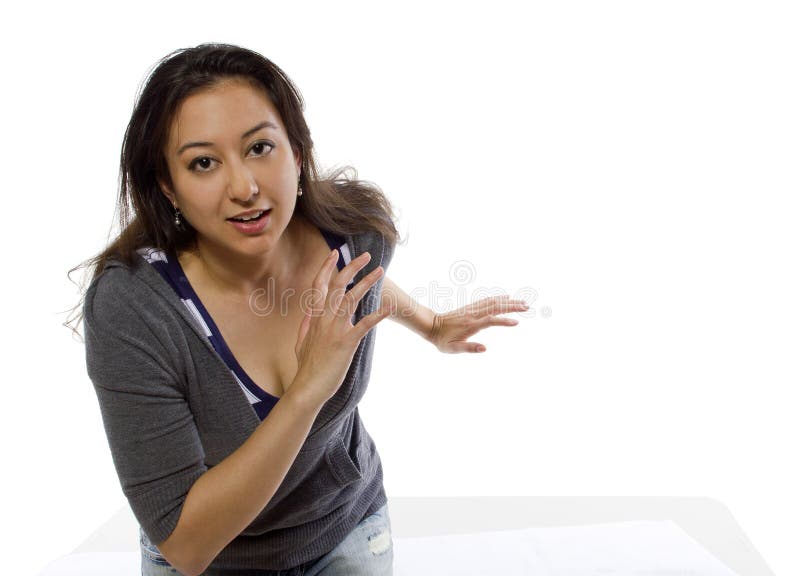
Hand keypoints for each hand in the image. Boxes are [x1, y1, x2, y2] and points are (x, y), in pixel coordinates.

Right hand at [292, 250, 392, 404]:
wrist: (307, 388)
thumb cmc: (306, 367)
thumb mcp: (300, 342)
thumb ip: (306, 325)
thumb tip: (309, 312)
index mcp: (314, 317)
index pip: (319, 285)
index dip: (327, 268)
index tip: (335, 254)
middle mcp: (323, 319)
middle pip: (338, 285)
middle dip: (352, 268)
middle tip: (366, 256)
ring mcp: (334, 329)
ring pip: (351, 298)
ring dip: (367, 283)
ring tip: (380, 272)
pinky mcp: (346, 343)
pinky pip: (364, 324)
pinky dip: (377, 314)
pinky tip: (389, 306)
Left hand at [428, 295, 527, 353]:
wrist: (431, 325)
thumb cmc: (442, 340)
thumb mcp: (452, 348)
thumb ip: (469, 348)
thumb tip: (485, 348)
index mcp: (471, 325)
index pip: (491, 321)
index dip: (504, 321)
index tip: (517, 322)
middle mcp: (473, 314)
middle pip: (496, 307)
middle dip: (512, 306)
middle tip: (527, 306)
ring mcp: (473, 309)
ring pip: (493, 302)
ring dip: (509, 301)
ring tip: (523, 302)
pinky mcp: (471, 307)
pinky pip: (487, 300)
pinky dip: (498, 298)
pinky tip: (506, 296)